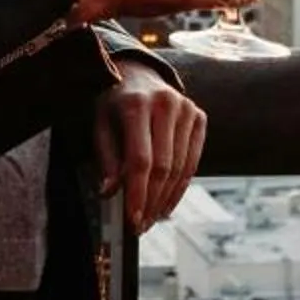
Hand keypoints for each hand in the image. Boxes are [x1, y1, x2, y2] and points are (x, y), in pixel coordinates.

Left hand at [94, 66, 205, 233]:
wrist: (138, 73)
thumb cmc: (113, 104)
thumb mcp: (100, 124)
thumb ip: (106, 158)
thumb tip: (109, 193)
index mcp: (136, 104)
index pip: (140, 159)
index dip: (137, 193)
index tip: (132, 220)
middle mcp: (166, 104)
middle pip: (163, 167)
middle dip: (152, 201)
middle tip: (140, 226)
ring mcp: (187, 109)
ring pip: (180, 168)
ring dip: (166, 200)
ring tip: (151, 219)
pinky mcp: (199, 117)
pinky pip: (192, 161)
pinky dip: (180, 187)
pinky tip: (167, 204)